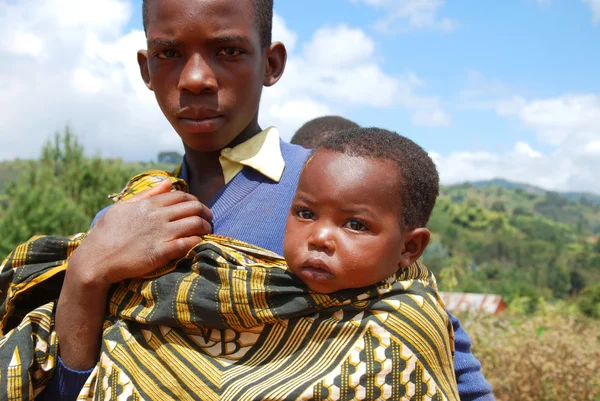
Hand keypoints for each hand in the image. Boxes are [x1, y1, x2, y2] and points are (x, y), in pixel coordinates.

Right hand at [70, 178, 211, 285]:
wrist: (96, 259)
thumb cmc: (107, 233)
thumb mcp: (124, 207)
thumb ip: (147, 194)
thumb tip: (168, 181)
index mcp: (149, 204)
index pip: (181, 196)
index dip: (194, 200)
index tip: (198, 207)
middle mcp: (157, 216)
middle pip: (193, 207)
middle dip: (205, 211)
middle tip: (208, 218)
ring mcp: (161, 234)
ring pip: (195, 223)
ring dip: (205, 226)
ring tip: (207, 230)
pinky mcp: (162, 252)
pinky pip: (188, 243)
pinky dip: (197, 241)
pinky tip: (198, 242)